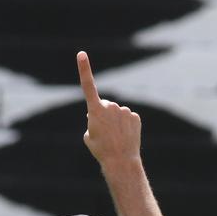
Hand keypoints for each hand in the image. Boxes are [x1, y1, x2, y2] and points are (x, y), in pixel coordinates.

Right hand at [77, 51, 141, 166]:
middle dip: (103, 116)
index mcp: (95, 110)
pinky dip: (125, 125)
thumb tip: (97, 116)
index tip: (81, 54)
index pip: (88, 86)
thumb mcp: (88, 136)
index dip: (84, 69)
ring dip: (114, 122)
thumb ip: (91, 122)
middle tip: (104, 133)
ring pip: (116, 113)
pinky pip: (127, 118)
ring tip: (115, 137)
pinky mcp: (135, 116)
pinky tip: (125, 136)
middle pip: (104, 106)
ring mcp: (124, 110)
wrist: (121, 161)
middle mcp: (110, 106)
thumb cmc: (100, 150)